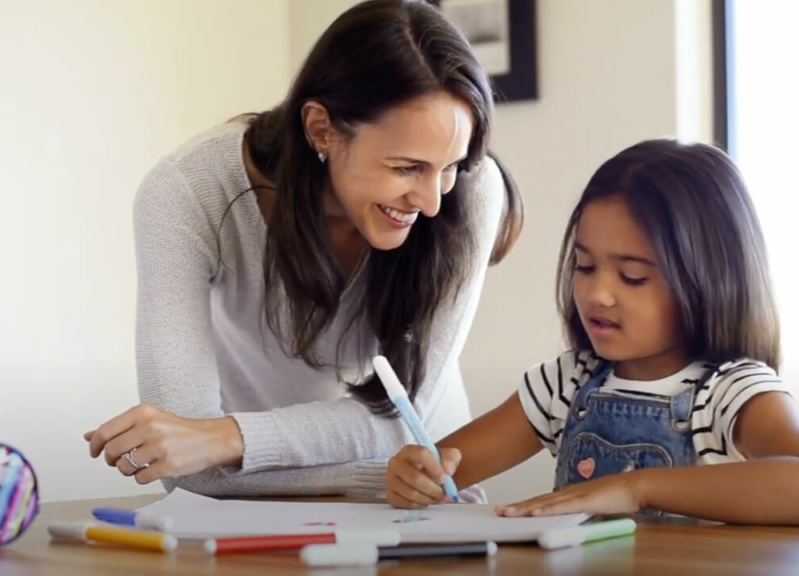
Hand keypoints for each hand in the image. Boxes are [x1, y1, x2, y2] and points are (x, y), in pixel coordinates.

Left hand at [84, 403, 243, 484]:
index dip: (96, 445)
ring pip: (123, 466)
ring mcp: (159, 446)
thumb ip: (119, 427)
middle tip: (119, 459)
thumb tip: (89, 436)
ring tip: (141, 463)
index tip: (95, 452)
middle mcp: (150, 427)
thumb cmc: (178, 430)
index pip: (105, 431)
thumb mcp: (149, 419)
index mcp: (144, 412)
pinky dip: (142, 477)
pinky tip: (153, 468)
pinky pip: (139, 478)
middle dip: (111, 459)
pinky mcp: (167, 465)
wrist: (210, 439)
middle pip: (111, 450)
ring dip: (128, 469)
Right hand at [386, 445, 460, 508]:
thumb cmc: (435, 465)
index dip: (434, 467)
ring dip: (427, 498)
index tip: (444, 478)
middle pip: (415, 477)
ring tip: (437, 499)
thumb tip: (447, 469)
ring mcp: (391, 479)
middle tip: (443, 495)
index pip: (421, 454)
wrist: (424, 475)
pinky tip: (426, 501)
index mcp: (409, 450)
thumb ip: (451, 459)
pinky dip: (419, 505)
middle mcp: (396, 463)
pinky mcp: (390, 494)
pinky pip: (405, 503)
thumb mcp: (448, 457)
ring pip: (410, 492)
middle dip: (433, 489)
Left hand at [495, 471, 645, 516]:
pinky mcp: (584, 501)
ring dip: (524, 508)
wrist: (634, 486)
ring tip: (507, 512)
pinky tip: (533, 512)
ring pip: (544, 503)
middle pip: (537, 501)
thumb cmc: (617, 496)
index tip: (509, 509)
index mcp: (569, 494)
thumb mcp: (592, 505)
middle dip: (517, 507)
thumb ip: (579, 510)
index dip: (524, 505)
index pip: (541, 500)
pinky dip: (546, 509)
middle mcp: (568, 493)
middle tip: (499, 511)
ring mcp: (574, 496)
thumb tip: (568, 518)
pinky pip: (561, 507)